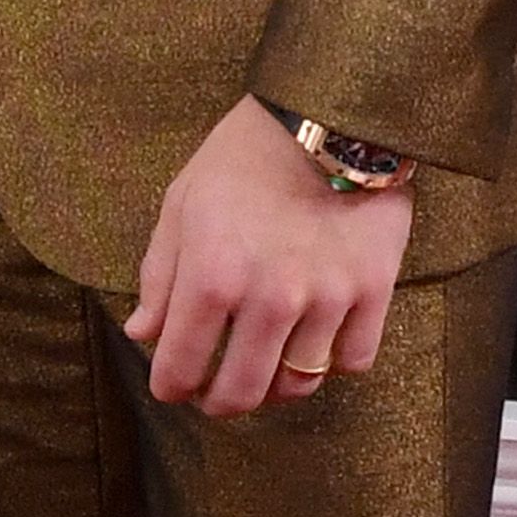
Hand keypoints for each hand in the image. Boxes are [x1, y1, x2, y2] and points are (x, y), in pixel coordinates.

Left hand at [123, 98, 414, 416]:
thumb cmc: (243, 156)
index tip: (173, 384)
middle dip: (220, 403)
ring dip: (275, 386)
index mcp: (212, 276)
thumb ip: (160, 276)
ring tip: (265, 367)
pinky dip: (333, 362)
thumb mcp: (182, 204)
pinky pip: (353, 360)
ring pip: (299, 385)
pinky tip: (316, 341)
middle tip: (216, 394)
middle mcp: (269, 297)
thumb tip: (143, 334)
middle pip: (241, 394)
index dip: (171, 386)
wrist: (329, 113)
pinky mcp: (373, 290)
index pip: (180, 369)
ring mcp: (326, 298)